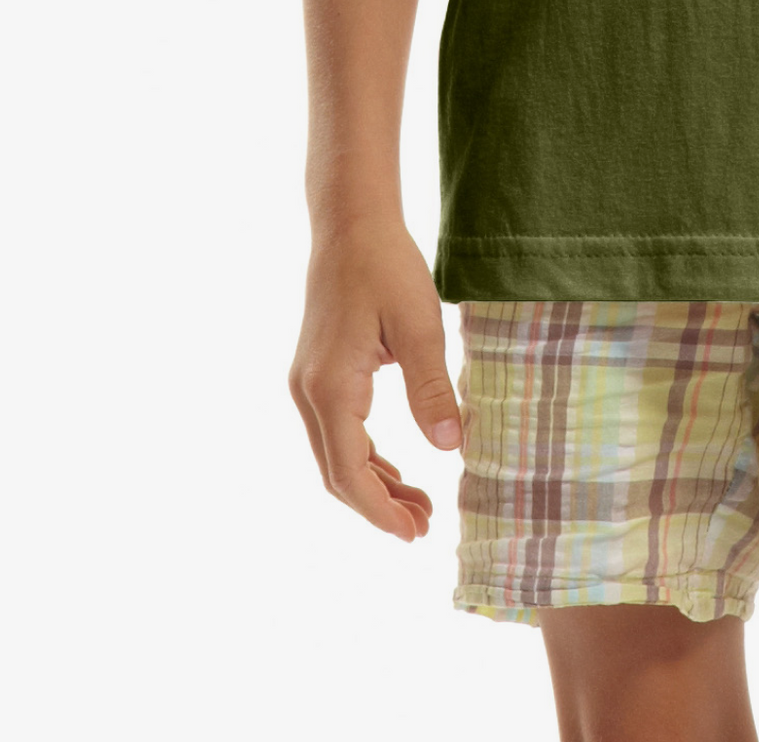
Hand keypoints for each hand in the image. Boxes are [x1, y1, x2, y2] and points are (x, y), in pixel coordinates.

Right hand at [290, 216, 462, 540]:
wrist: (351, 224)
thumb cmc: (387, 267)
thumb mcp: (421, 325)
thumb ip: (432, 388)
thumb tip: (451, 447)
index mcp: (332, 387)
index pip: (349, 472)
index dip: (379, 510)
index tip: (413, 533)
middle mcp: (308, 392)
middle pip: (337, 472)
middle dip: (378, 505)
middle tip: (423, 525)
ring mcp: (307, 382)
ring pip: (335, 454)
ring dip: (373, 482)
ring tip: (418, 503)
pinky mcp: (316, 372)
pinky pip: (337, 430)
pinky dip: (364, 455)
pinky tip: (396, 465)